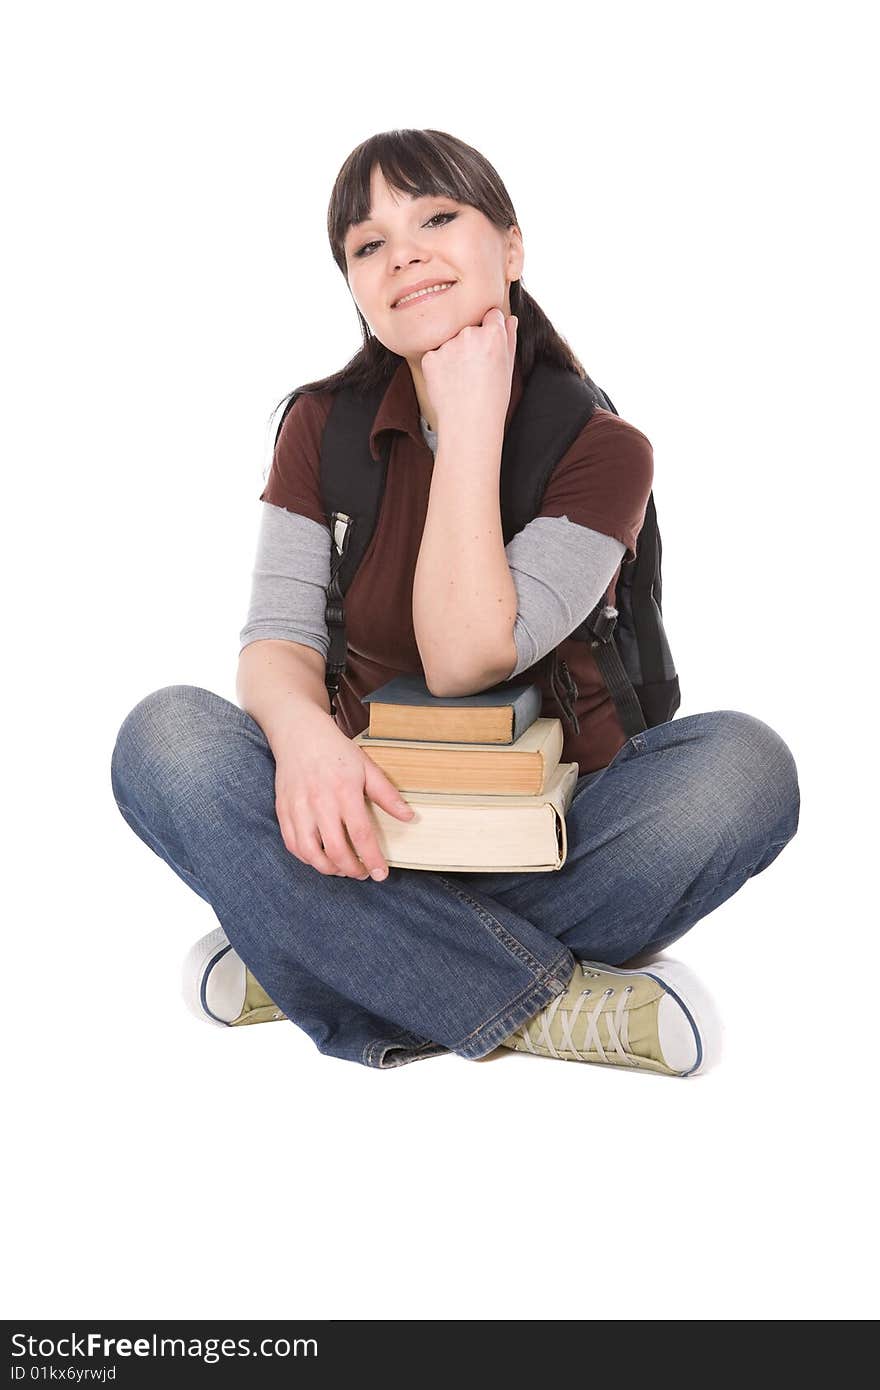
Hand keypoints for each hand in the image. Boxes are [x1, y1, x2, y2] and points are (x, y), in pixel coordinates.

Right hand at [273, 714, 413, 879]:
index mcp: (344, 791)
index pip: (361, 835)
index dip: (372, 859)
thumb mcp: (367, 767)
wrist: (299, 733)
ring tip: (343, 869)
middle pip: (336, 850)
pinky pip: (293, 845)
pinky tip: (321, 858)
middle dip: (352, 870)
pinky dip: (307, 858)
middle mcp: (320, 803)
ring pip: (311, 853)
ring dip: (329, 869)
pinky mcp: (283, 811)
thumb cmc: (336, 750)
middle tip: (363, 873)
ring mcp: (298, 808)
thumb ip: (387, 795)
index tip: (382, 874)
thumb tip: (409, 817)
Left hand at [420, 306, 517, 438]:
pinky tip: (449, 384)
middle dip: (471, 341)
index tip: (489, 348)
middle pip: (469, 326)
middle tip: (474, 370)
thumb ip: (509, 339)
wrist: (469, 424)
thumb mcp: (508, 368)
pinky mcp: (430, 357)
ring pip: (450, 340)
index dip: (491, 330)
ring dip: (454, 353)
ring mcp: (447, 345)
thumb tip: (509, 318)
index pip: (491, 314)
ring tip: (462, 380)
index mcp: (493, 334)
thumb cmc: (493, 399)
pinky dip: (439, 367)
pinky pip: (435, 355)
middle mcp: (469, 334)